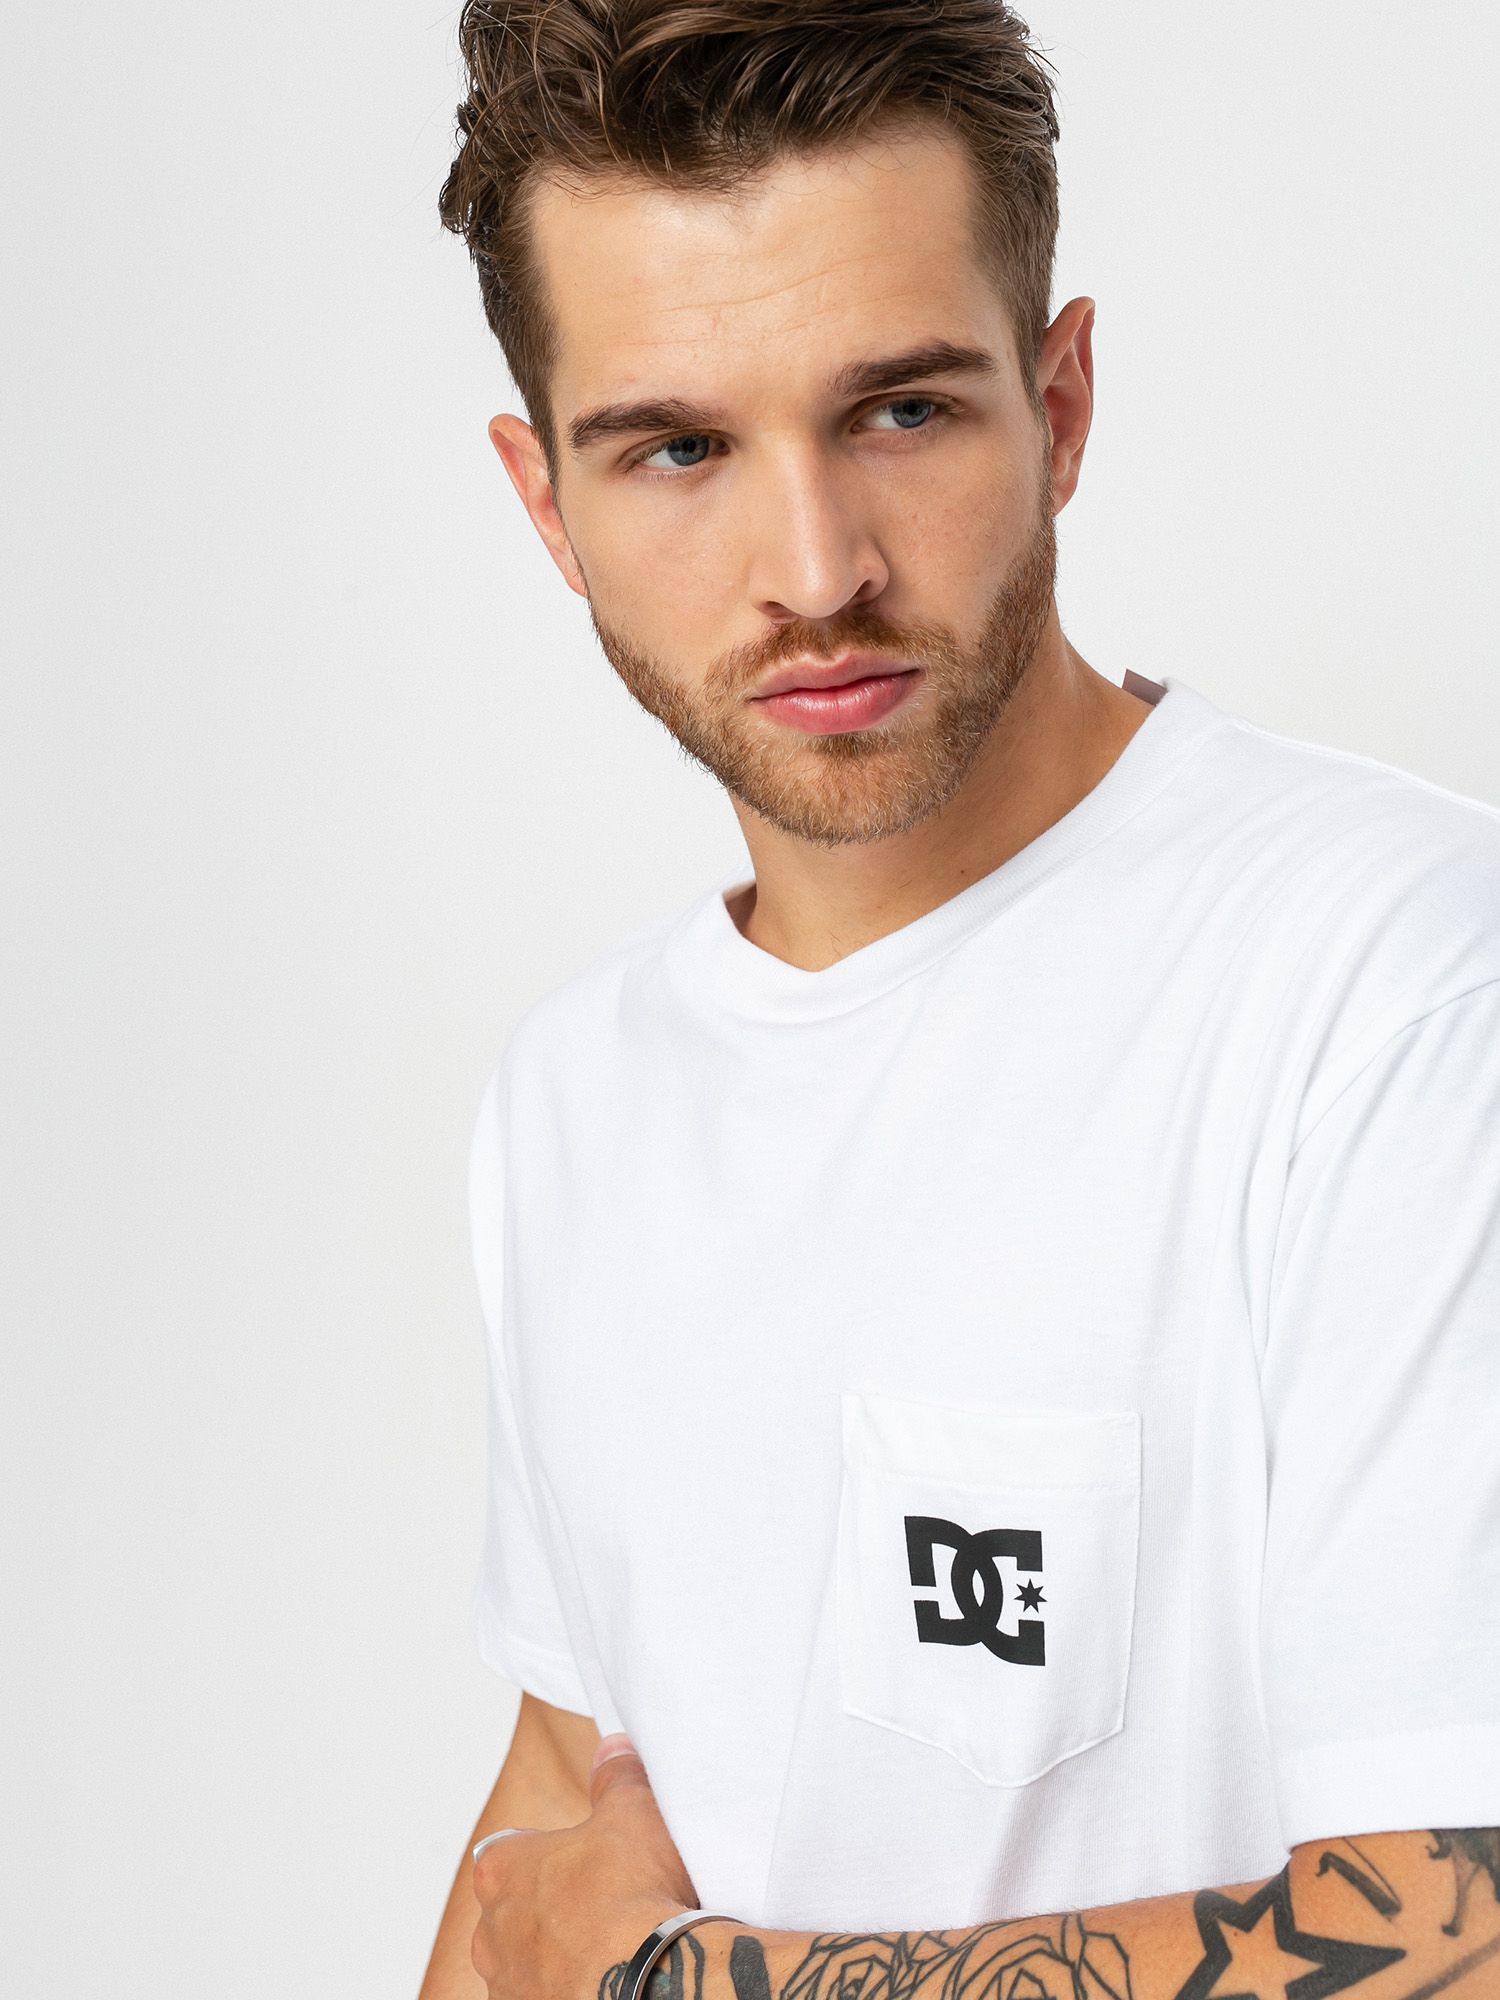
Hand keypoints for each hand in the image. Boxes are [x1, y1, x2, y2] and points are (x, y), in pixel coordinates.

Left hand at [471, 1734, 698, 1999]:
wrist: (650, 1983)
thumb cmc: (631, 1897)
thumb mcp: (633, 1811)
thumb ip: (616, 1775)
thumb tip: (613, 1750)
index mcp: (502, 1870)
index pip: (506, 1853)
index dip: (544, 1852)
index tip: (581, 1856)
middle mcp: (491, 1933)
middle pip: (515, 1910)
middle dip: (551, 1906)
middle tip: (603, 1901)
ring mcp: (509, 1986)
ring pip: (528, 1961)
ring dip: (559, 1953)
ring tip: (611, 1946)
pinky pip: (547, 1995)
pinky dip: (572, 1987)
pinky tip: (608, 1978)